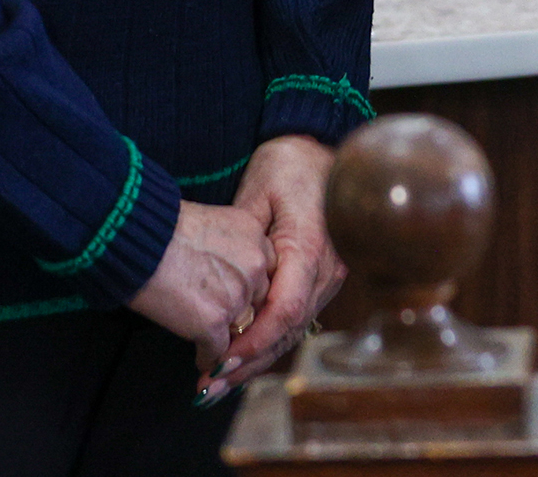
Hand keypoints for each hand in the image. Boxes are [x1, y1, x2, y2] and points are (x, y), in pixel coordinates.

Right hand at [128, 199, 272, 394]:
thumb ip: (229, 245)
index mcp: (256, 237)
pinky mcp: (214, 323)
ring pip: (241, 328)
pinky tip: (201, 359)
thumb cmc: (160, 228)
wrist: (138, 241)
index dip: (249, 288)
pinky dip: (208, 357)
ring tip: (215, 347)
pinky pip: (218, 350)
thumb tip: (220, 266)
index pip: (264, 272)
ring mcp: (237, 296)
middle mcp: (254, 267)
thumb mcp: (211, 223)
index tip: (235, 298)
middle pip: (258, 302)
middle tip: (224, 323)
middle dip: (242, 314)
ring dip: (227, 338)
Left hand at [209, 136, 346, 395]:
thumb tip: (227, 284)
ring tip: (216, 384)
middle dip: (247, 364)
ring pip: (294, 331)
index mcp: (312, 246)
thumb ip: (245, 239)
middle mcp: (328, 268)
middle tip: (206, 389)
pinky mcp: (323, 280)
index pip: (284, 310)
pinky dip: (268, 343)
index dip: (252, 343)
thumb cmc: (286, 165)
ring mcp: (330, 276)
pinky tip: (241, 360)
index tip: (218, 363)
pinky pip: (296, 320)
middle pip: (288, 331)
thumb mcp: (258, 192)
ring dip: (256, 361)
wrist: (317, 148)